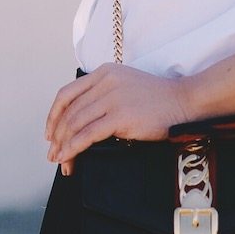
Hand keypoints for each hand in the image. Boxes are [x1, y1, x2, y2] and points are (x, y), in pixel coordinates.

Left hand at [45, 64, 192, 174]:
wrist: (184, 101)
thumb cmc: (159, 99)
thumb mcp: (126, 84)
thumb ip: (104, 94)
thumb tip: (80, 120)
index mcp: (104, 72)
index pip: (67, 94)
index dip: (53, 116)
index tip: (50, 133)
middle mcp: (105, 82)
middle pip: (69, 112)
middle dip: (57, 137)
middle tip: (53, 154)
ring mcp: (113, 98)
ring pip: (75, 124)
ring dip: (63, 146)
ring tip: (60, 161)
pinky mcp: (120, 116)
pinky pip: (87, 135)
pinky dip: (73, 148)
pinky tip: (69, 158)